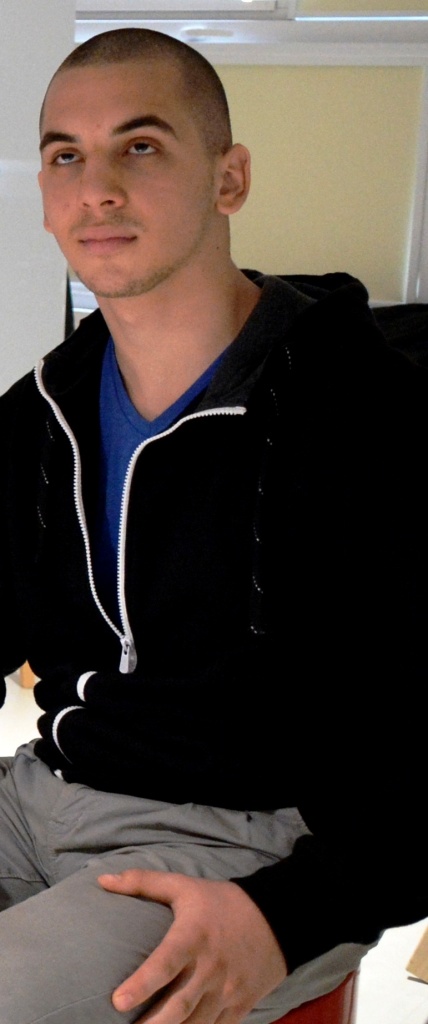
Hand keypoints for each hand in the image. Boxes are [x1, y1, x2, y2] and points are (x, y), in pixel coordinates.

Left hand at [98, 869, 286, 1023]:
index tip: (117, 1002)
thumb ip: (143, 883)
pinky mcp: (240, 1006)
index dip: (142, 983)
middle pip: (179, 1006)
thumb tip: (103, 881)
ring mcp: (227, 991)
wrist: (277, 917)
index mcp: (193, 936)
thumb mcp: (184, 886)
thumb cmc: (221, 902)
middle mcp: (210, 968)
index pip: (165, 963)